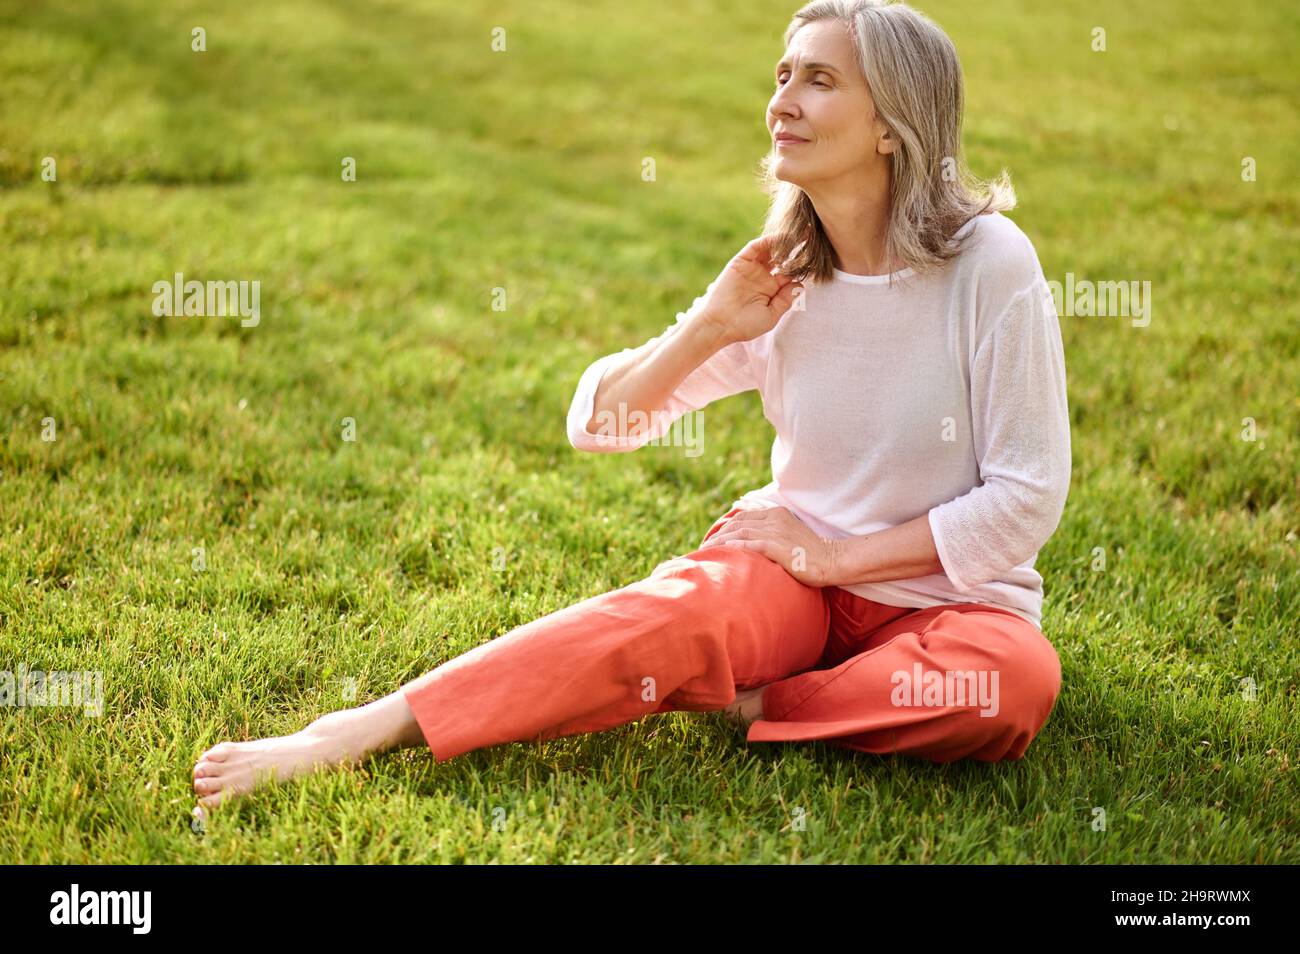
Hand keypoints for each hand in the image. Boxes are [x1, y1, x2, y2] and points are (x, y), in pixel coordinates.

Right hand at [697, 236, 804, 344]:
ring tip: (801, 234)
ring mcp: (752, 268)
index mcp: (772, 289)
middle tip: (813, 238)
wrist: (719, 324)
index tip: (819, 258)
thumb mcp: (771, 316)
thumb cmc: (744, 326)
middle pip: (784, 258)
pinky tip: (782, 238)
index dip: (804, 265)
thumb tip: (801, 284)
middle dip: (797, 249)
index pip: (792, 273)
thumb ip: (785, 300)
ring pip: (771, 250)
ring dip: (785, 242)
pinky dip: (769, 241)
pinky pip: (756, 247)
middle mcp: (764, 276)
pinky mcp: (741, 262)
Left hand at [698, 507, 841, 586]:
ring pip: (740, 533)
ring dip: (720, 542)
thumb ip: (772, 534)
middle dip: (718, 535)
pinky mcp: (778, 546)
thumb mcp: (790, 536)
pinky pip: (751, 545)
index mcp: (777, 514)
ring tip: (706, 551)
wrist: (832, 561)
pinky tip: (723, 553)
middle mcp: (775, 519)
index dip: (725, 528)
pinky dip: (735, 547)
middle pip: (738, 524)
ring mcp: (776, 532)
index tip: (713, 539)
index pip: (744, 518)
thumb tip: (751, 543)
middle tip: (704, 547)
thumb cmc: (811, 554)